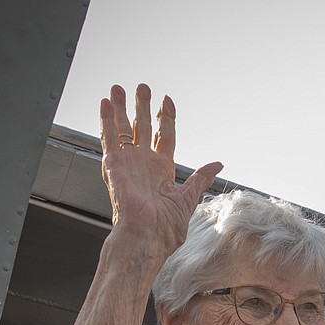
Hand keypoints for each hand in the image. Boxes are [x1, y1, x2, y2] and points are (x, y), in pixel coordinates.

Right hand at [98, 83, 222, 257]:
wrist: (147, 238)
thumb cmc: (165, 228)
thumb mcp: (188, 198)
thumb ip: (200, 178)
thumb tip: (218, 163)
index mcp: (161, 171)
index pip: (163, 136)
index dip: (165, 118)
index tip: (167, 100)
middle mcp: (143, 164)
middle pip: (142, 128)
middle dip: (142, 107)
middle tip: (143, 87)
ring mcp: (128, 163)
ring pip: (124, 129)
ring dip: (122, 108)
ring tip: (120, 87)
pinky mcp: (114, 166)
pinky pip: (109, 139)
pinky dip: (107, 120)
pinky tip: (107, 102)